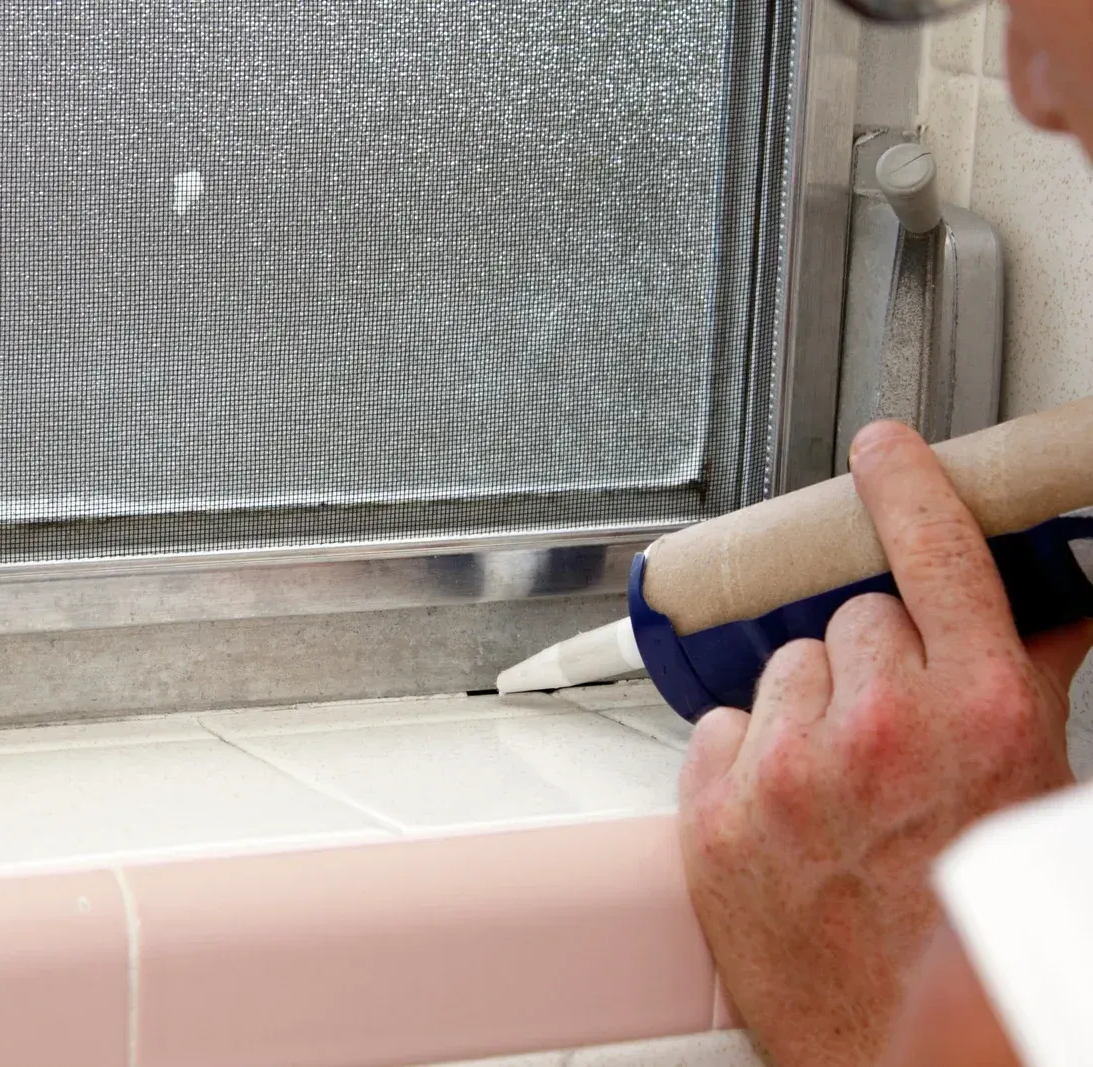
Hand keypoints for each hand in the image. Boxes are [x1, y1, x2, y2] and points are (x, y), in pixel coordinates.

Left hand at [677, 421, 1092, 1066]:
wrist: (906, 1045)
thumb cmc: (975, 927)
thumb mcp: (1035, 791)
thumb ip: (1029, 685)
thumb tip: (1041, 611)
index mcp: (976, 715)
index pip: (932, 552)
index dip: (906, 486)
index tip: (882, 449)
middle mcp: (876, 731)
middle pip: (854, 619)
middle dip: (878, 658)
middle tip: (897, 728)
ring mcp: (786, 773)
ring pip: (784, 668)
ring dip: (812, 705)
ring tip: (845, 782)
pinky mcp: (714, 815)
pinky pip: (722, 726)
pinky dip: (751, 752)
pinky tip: (789, 807)